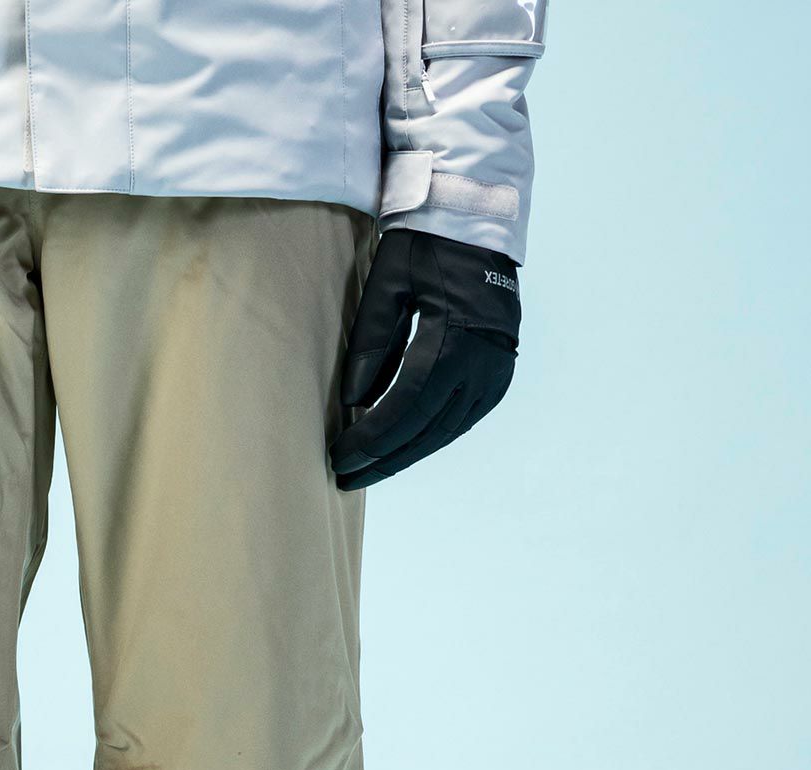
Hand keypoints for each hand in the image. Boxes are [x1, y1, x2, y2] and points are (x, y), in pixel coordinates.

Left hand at [331, 230, 520, 491]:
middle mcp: (482, 362)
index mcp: (454, 337)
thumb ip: (370, 343)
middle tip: (346, 477)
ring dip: (405, 454)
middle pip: (426, 428)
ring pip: (445, 431)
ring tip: (368, 470)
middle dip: (383, 457)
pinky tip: (401, 448)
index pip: (405, 405)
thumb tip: (354, 403)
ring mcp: (496, 371)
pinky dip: (429, 437)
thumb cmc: (427, 245)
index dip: (371, 439)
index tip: (340, 457)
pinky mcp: (499, 374)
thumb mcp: (388, 284)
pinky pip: (461, 419)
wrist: (479, 222)